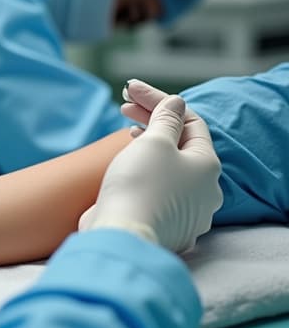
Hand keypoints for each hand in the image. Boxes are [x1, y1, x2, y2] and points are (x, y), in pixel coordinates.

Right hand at [79, 92, 222, 252]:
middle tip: (124, 104)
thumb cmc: (140, 185)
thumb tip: (176, 103)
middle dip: (152, 120)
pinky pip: (158, 188)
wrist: (121, 235)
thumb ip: (167, 119)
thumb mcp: (155, 142)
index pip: (190, 122)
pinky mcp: (163, 223)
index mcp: (207, 166)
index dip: (160, 102)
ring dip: (148, 144)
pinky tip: (129, 163)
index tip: (132, 92)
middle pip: (180, 144)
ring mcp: (185, 210)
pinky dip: (145, 170)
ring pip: (169, 167)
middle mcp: (203, 190)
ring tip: (127, 132)